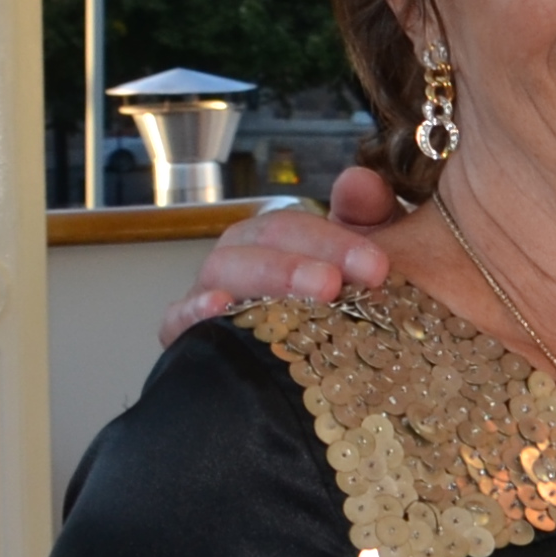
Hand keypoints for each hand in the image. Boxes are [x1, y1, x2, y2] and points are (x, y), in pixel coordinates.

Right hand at [162, 166, 399, 345]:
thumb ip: (369, 216)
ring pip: (223, 272)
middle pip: (258, 243)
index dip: (335, 240)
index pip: (296, 225)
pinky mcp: (189, 338)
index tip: (377, 267)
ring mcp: (212, 295)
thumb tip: (359, 180)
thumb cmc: (346, 308)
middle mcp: (243, 260)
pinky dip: (193, 312)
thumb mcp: (366, 261)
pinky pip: (179, 320)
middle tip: (334, 284)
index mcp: (279, 239)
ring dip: (266, 279)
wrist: (321, 376)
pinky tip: (218, 307)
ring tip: (305, 295)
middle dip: (299, 262)